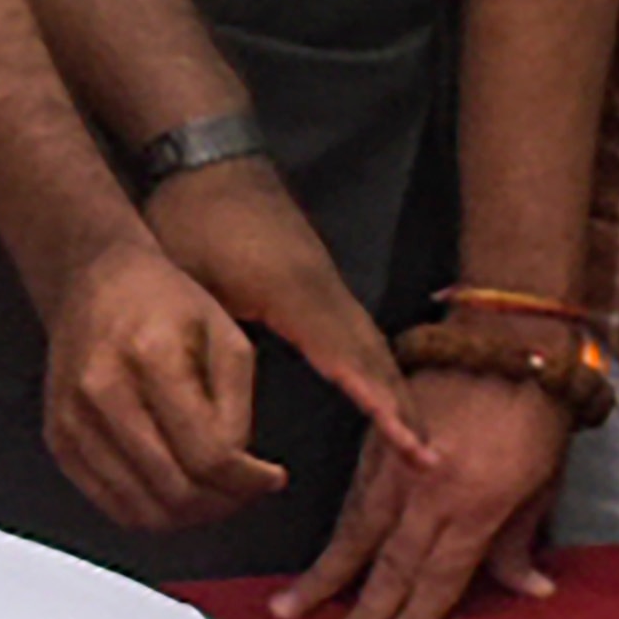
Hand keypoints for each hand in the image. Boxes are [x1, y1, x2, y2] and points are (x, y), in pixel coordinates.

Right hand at [42, 229, 285, 531]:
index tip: (272, 478)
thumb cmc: (168, 305)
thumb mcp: (227, 338)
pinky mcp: (59, 439)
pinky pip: (112, 505)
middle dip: (224, 502)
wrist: (96, 282)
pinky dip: (153, 512)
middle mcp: (101, 391)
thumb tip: (244, 474)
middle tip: (247, 491)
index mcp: (150, 356)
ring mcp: (73, 419)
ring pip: (143, 510)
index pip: (208, 453)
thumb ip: (238, 408)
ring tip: (217, 494)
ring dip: (190, 515)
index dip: (248, 481)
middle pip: (175, 490)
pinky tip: (178, 491)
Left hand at [144, 157, 434, 478]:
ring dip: (397, 394)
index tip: (409, 443)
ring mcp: (328, 287)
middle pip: (376, 358)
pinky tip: (383, 398)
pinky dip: (379, 373)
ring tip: (419, 443)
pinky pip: (362, 337)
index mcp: (296, 293)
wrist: (209, 155)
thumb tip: (207, 397)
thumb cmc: (193, 215)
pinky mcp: (322, 285)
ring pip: (374, 348)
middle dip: (404, 410)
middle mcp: (325, 292)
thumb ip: (204, 335)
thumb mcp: (187, 276)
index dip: (380, 405)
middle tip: (431, 463)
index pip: (349, 359)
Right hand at [278, 365, 569, 618]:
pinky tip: (320, 556)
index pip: (438, 577)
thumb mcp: (544, 482)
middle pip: (388, 564)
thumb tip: (530, 591)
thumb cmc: (537, 412)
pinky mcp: (378, 442)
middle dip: (359, 612)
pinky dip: (336, 533)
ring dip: (325, 575)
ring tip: (291, 608)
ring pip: (355, 532)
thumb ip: (522, 541)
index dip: (414, 618)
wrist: (506, 339)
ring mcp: (396, 465)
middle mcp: (427, 491)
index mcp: (474, 505)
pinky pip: (352, 499)